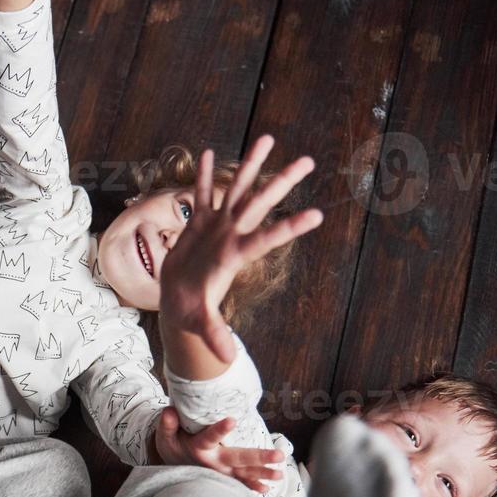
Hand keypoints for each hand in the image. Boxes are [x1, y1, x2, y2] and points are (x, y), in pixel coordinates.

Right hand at [152, 407, 284, 492]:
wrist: (171, 466)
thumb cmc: (172, 444)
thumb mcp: (165, 435)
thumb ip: (167, 424)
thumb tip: (169, 411)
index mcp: (198, 449)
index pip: (209, 437)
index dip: (219, 430)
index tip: (232, 420)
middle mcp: (212, 463)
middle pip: (237, 459)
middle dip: (259, 458)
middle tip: (278, 455)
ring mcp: (220, 473)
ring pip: (243, 473)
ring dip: (263, 474)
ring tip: (280, 473)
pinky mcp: (224, 478)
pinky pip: (240, 484)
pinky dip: (252, 487)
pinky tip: (267, 488)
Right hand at [160, 134, 323, 363]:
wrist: (178, 303)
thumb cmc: (191, 313)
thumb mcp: (201, 323)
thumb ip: (215, 334)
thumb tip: (228, 357)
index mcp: (234, 256)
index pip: (267, 239)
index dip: (290, 227)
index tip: (318, 215)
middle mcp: (230, 235)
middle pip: (259, 203)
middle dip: (282, 182)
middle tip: (308, 161)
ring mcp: (216, 226)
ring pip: (236, 189)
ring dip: (251, 165)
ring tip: (268, 139)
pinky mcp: (197, 225)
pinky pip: (200, 194)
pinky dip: (202, 175)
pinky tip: (206, 152)